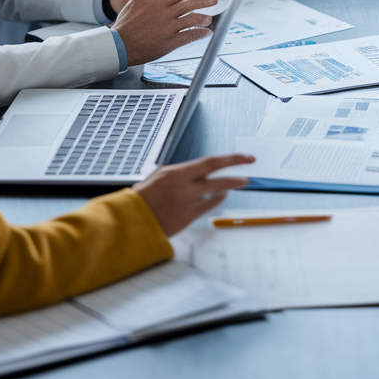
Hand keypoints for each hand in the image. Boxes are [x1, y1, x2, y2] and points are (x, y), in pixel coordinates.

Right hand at [110, 0, 217, 65]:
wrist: (119, 44)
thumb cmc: (127, 22)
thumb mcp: (137, 0)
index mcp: (158, 1)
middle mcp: (164, 13)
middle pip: (191, 3)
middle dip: (206, 0)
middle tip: (214, 0)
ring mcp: (168, 28)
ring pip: (192, 19)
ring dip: (204, 17)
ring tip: (209, 18)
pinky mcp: (169, 42)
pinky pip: (189, 36)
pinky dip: (200, 33)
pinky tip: (206, 32)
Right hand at [133, 153, 254, 236]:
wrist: (130, 221)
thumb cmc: (142, 198)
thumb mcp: (159, 177)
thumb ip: (181, 174)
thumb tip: (200, 171)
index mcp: (175, 173)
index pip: (211, 162)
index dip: (232, 159)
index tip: (245, 157)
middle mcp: (183, 188)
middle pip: (219, 179)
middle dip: (237, 175)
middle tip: (249, 173)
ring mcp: (186, 204)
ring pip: (216, 193)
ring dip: (229, 187)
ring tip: (240, 182)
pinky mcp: (187, 218)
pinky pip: (208, 207)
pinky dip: (216, 200)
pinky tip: (221, 196)